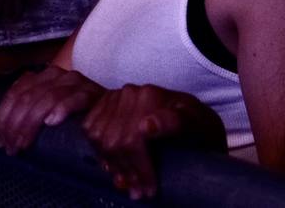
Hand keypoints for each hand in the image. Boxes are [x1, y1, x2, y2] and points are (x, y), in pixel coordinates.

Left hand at [0, 65, 104, 155]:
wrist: (111, 108)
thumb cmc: (75, 114)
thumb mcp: (48, 108)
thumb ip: (30, 110)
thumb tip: (5, 132)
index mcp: (42, 76)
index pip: (15, 93)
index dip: (3, 117)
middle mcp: (56, 74)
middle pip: (27, 97)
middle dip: (14, 125)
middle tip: (11, 148)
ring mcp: (74, 82)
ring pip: (45, 98)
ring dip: (30, 124)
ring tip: (23, 144)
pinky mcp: (91, 93)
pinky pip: (73, 99)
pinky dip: (61, 109)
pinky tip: (51, 122)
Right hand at [81, 84, 225, 199]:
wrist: (191, 117)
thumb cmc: (195, 125)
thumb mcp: (195, 124)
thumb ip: (175, 123)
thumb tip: (146, 126)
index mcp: (152, 96)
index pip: (133, 140)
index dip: (139, 169)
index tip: (149, 191)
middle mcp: (131, 92)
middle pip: (115, 142)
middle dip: (127, 172)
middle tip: (140, 192)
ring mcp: (116, 96)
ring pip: (100, 138)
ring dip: (112, 165)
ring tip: (128, 182)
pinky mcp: (105, 102)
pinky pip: (89, 127)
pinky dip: (97, 150)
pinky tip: (112, 164)